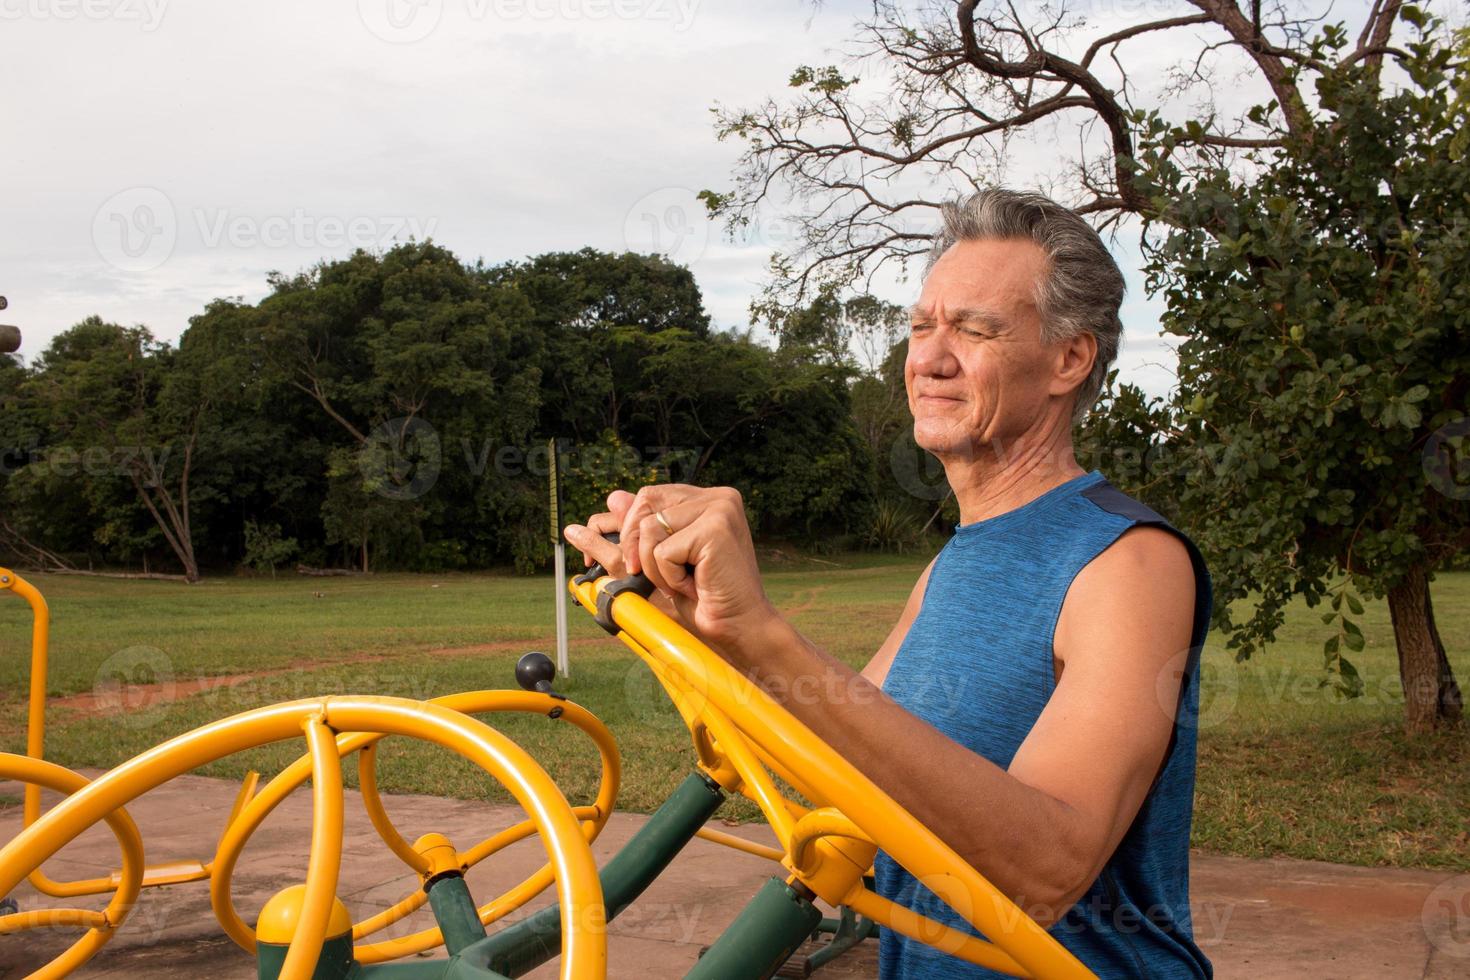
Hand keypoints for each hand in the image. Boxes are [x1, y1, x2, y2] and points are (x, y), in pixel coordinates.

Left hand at [564, 485, 776, 659]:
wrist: (739, 627)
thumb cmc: (705, 598)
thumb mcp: (665, 560)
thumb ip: (643, 528)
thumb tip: (611, 496)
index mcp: (709, 499)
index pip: (650, 495)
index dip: (630, 526)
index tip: (624, 560)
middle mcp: (718, 497)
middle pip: (645, 503)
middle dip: (634, 543)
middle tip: (650, 576)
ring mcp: (720, 509)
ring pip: (650, 528)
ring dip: (656, 567)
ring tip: (684, 583)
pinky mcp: (715, 529)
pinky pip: (663, 551)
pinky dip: (670, 577)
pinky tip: (696, 587)